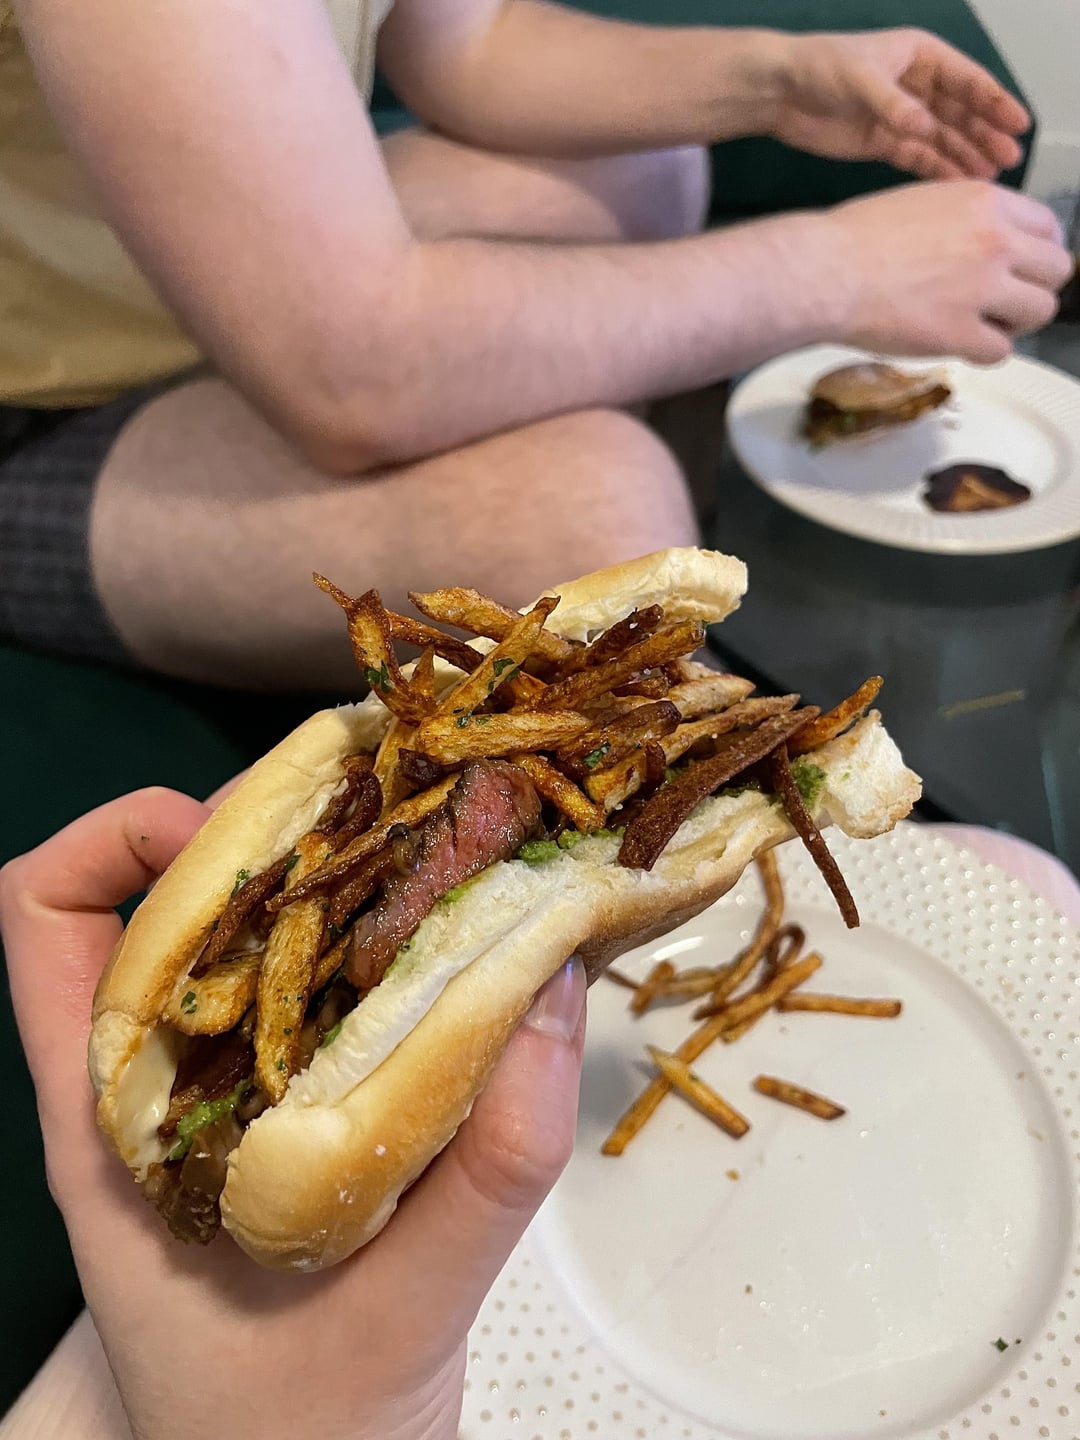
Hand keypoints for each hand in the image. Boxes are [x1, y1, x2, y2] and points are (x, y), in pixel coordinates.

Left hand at [0, 789, 586, 1439]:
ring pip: (263, 943)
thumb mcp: (397, 1316)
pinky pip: (336, 1005)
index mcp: (109, 1124)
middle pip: (174, 899)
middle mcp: (156, 1091)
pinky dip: (396, 955)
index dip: (116, 839)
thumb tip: (547, 987)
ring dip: (348, 884)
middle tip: (393, 816)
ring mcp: (228, 1107)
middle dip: (274, 830)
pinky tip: (473, 954)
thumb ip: (483, 1173)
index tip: (232, 834)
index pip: (45, 920)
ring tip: (445, 859)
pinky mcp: (298, 1125)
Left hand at [772, 28, 1029, 179]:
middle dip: (985, 135)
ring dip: (965, 156)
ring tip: (989, 178)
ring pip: (943, 138)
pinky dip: (936, 170)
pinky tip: (955, 184)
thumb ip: (894, 104)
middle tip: (1009, 158)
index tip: (1018, 123)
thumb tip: (925, 128)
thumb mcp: (859, 78)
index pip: (967, 80)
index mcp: (921, 57)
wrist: (779, 92)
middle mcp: (917, 86)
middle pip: (960, 113)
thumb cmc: (819, 67)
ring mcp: (901, 116)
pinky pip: (917, 158)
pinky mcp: (883, 143)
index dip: (995, 101)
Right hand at [823, 179, 1071, 362]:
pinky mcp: (960, 333)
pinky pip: (1001, 352)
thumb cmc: (854, 238)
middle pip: (1056, 270)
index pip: (1049, 227)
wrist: (825, 272)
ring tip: (982, 325)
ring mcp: (982, 289)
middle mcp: (995, 241)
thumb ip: (963, 219)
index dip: (1038, 252)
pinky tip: (958, 344)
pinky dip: (983, 352)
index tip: (1021, 268)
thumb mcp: (922, 202)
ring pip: (1040, 311)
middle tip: (1004, 302)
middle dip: (1033, 288)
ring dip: (1015, 323)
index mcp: (986, 202)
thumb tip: (976, 241)